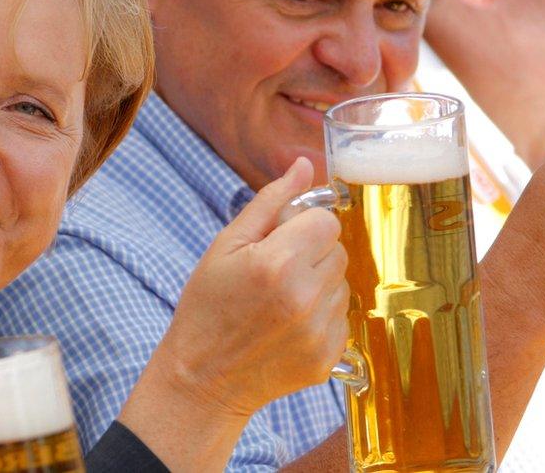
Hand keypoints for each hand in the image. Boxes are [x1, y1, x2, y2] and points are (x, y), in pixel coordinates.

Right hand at [159, 156, 348, 417]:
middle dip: (311, 254)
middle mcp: (304, 296)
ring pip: (342, 284)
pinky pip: (342, 318)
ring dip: (318, 285)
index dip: (302, 227)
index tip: (278, 242)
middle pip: (337, 250)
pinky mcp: (328, 356)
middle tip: (274, 273)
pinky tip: (287, 326)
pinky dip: (321, 317)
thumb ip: (269, 202)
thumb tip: (303, 166)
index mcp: (277, 262)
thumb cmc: (207, 306)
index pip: (326, 221)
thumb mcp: (225, 246)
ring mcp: (319, 330)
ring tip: (279, 302)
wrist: (202, 378)